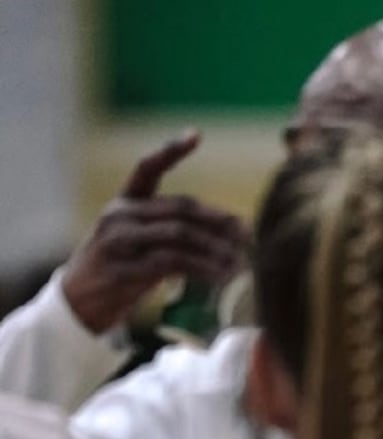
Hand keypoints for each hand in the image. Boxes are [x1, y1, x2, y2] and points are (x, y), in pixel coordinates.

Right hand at [61, 132, 248, 336]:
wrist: (79, 304)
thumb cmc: (118, 273)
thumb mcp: (138, 244)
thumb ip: (169, 233)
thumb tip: (225, 235)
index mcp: (123, 204)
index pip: (147, 168)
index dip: (170, 151)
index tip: (195, 135)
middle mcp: (119, 216)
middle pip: (178, 208)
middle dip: (217, 220)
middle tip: (247, 232)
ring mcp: (119, 241)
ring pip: (179, 235)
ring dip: (215, 249)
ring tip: (241, 261)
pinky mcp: (124, 269)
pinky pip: (172, 263)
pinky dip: (202, 269)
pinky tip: (222, 277)